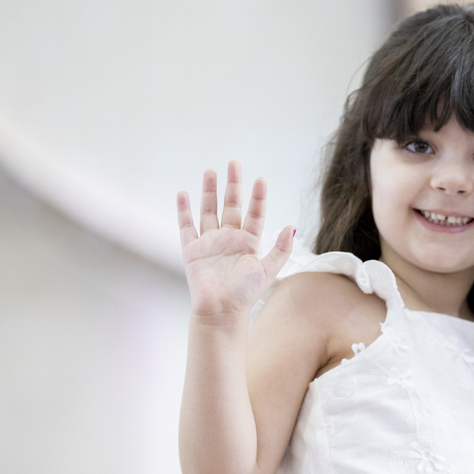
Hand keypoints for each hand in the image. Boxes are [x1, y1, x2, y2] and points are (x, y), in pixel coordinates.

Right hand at [176, 159, 294, 321]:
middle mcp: (229, 238)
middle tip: (234, 163)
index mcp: (249, 242)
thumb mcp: (268, 270)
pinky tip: (183, 193)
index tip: (260, 180)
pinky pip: (186, 226)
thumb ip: (281, 249)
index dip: (258, 197)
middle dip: (233, 185)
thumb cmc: (246, 294)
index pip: (255, 213)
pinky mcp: (192, 250)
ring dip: (209, 191)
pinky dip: (183, 210)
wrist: (221, 311)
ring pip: (209, 210)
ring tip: (210, 171)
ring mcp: (210, 242)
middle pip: (231, 205)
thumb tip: (291, 226)